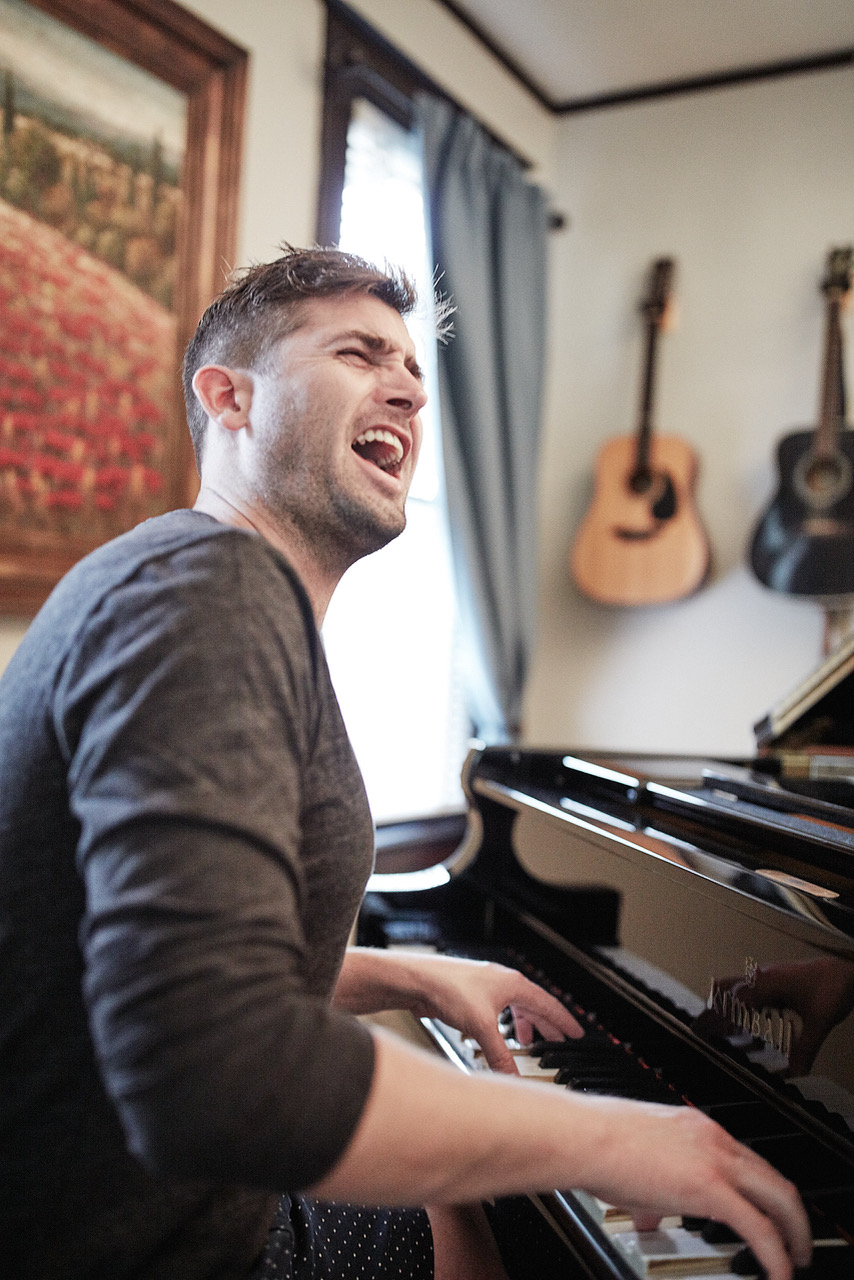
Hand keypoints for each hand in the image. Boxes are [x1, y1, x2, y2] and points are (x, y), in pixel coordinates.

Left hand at [397, 953, 583, 1072]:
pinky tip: (498, 1036)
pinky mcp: (471, 995)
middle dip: (546, 1025)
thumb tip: (514, 1079)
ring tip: (528, 1042)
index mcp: (513, 984)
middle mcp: (502, 982)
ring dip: (524, 1025)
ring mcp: (486, 987)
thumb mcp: (481, 1027)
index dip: (564, 1021)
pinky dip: (504, 1025)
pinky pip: (498, 1010)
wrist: (416, 980)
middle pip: (533, 1005)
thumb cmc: (448, 989)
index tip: (577, 1033)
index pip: (548, 1004)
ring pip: (514, 1007)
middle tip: (560, 1040)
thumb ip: (500, 1056)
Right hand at [572, 1097, 811, 1279]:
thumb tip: (647, 1217)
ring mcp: (716, 1161)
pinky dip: (777, 1255)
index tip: (764, 1211)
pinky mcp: (712, 1188)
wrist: (587, 1136)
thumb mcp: (633, 1165)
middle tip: (797, 1240)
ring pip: (779, 1197)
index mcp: (697, 1128)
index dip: (760, 1190)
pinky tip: (780, 1273)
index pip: (746, 1160)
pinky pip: (761, 1228)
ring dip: (795, 1232)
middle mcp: (714, 1139)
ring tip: (795, 1258)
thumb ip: (649, 1192)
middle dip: (792, 1213)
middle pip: (773, 1177)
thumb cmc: (598, 1144)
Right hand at [695, 956, 853, 1074]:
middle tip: (702, 1030)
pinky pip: (750, 991)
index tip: (699, 1030)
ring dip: (727, 1008)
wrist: (848, 967)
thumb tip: (795, 1075)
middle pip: (725, 991)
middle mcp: (762, 977)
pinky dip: (743, 1007)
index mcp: (766, 984)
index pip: (731, 1003)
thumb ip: (804, 1050)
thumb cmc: (833, 984)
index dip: (714, 1018)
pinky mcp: (776, 979)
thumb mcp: (819, 1022)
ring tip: (724, 1031)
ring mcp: (768, 976)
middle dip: (713, 1012)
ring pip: (735, 988)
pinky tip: (752, 1025)